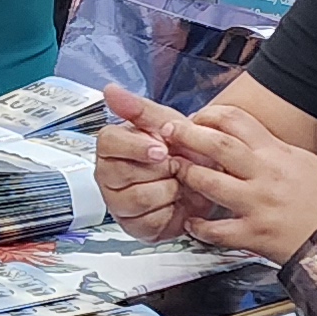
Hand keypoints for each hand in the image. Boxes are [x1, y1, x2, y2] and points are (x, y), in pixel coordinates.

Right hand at [91, 84, 194, 238]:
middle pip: (123, 173)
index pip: (108, 142)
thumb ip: (138, 108)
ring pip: (139, 197)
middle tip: (173, 164)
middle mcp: (108, 175)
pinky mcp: (134, 226)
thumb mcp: (165, 123)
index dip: (137, 146)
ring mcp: (118, 203)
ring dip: (168, 189)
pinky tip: (175, 202)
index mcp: (111, 147)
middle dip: (160, 168)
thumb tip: (110, 90)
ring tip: (176, 182)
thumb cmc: (182, 150)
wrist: (208, 179)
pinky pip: (150, 220)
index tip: (160, 149)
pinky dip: (171, 211)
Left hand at [160, 101, 316, 263]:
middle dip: (187, 136)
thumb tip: (248, 140)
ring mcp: (259, 205)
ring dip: (188, 176)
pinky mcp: (256, 235)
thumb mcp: (305, 163)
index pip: (238, 121)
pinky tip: (192, 223)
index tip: (196, 118)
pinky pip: (218, 230)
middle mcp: (266, 175)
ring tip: (175, 172)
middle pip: (218, 146)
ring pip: (211, 184)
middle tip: (169, 133)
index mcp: (278, 153)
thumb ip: (274, 151)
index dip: (210, 116)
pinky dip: (200, 227)